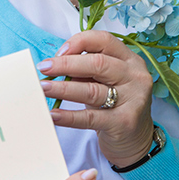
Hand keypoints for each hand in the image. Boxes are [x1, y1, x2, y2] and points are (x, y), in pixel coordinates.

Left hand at [38, 30, 155, 167]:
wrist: (135, 139)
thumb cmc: (114, 104)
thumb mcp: (104, 81)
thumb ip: (86, 70)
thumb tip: (53, 64)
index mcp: (130, 60)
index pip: (104, 40)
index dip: (79, 42)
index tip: (58, 52)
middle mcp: (135, 76)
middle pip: (97, 64)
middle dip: (66, 64)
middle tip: (44, 68)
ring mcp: (133, 100)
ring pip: (92, 90)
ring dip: (63, 89)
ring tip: (43, 88)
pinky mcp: (124, 123)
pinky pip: (91, 118)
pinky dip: (69, 116)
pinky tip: (53, 115)